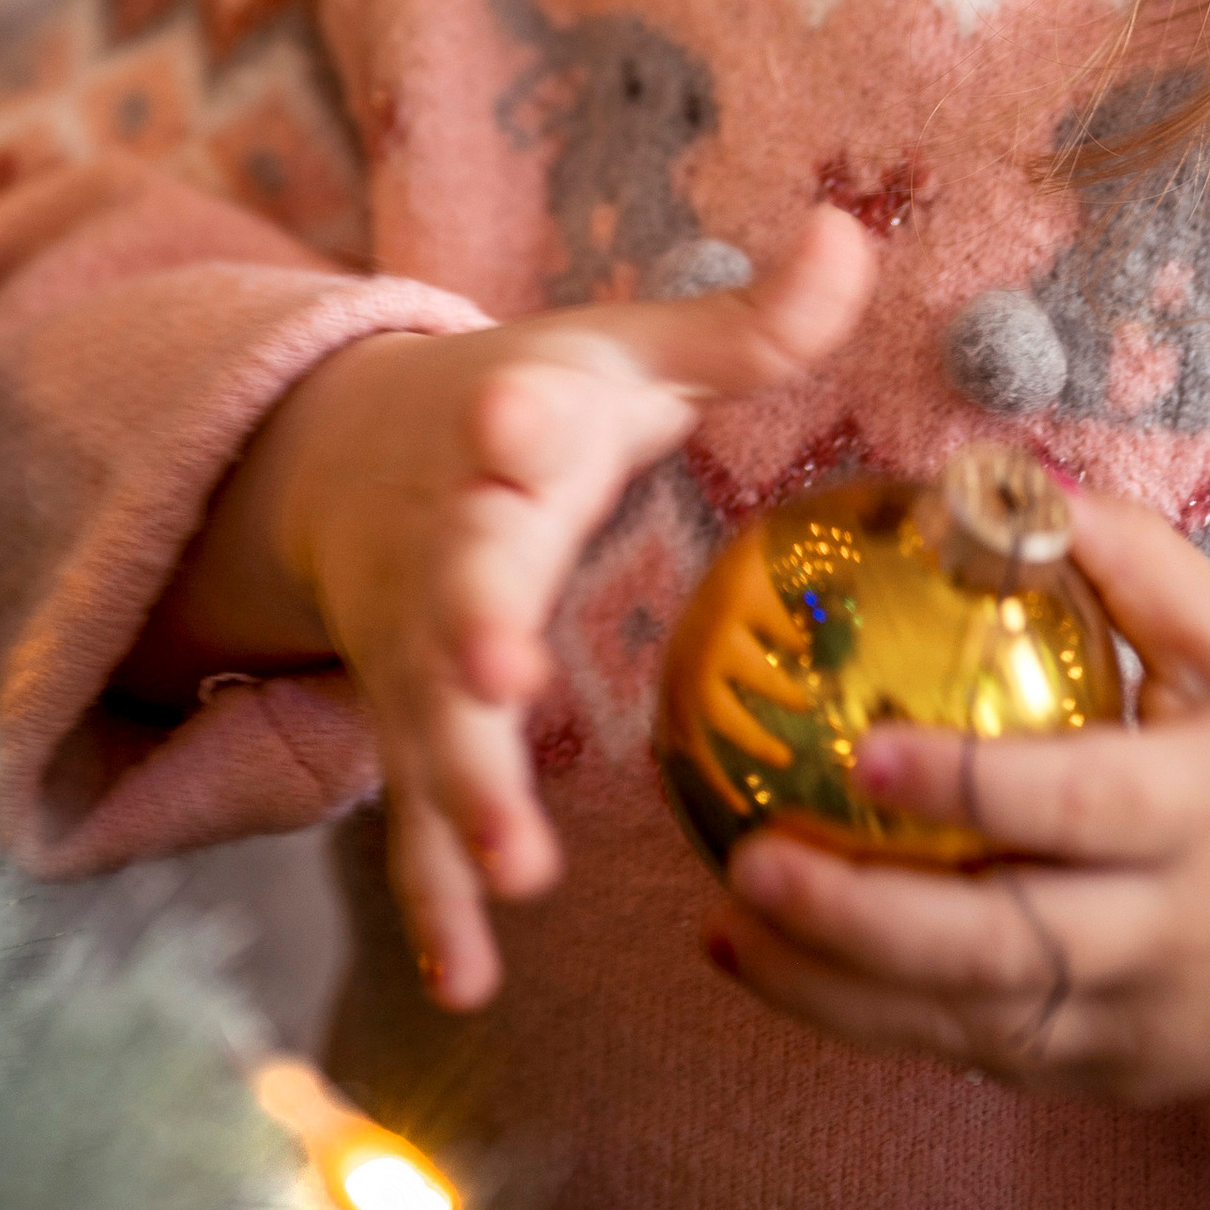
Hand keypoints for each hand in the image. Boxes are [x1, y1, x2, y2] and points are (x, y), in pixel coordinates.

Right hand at [266, 206, 873, 1010]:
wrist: (351, 458)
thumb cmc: (531, 407)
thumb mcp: (625, 354)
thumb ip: (745, 322)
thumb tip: (858, 232)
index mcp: (508, 434)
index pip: (507, 422)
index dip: (512, 424)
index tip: (518, 422)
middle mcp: (447, 545)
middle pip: (454, 588)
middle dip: (473, 625)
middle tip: (500, 667)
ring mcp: (417, 652)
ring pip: (432, 726)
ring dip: (466, 792)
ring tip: (515, 863)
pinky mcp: (412, 729)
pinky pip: (417, 824)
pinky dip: (436, 900)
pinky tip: (471, 977)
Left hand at [713, 483, 1209, 1101]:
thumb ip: (1132, 561)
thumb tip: (1006, 480)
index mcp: (1203, 808)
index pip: (1082, 803)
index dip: (974, 786)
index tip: (866, 755)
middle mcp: (1171, 931)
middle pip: (1009, 948)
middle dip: (867, 922)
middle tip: (750, 864)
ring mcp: (1138, 1023)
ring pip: (972, 1024)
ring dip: (835, 988)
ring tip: (723, 924)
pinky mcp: (1108, 1078)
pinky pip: (976, 1056)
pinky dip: (867, 1022)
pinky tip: (768, 968)